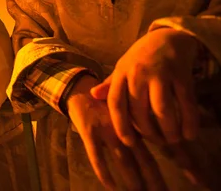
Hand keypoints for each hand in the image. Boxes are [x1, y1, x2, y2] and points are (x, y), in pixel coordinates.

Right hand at [67, 76, 166, 190]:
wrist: (78, 89)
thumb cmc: (105, 104)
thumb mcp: (128, 111)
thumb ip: (143, 126)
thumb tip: (168, 142)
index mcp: (138, 123)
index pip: (161, 144)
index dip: (177, 159)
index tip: (193, 176)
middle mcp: (126, 128)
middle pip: (144, 158)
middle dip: (154, 179)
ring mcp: (107, 131)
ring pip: (123, 160)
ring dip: (132, 179)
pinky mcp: (89, 132)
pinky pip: (96, 155)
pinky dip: (103, 171)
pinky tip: (110, 185)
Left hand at [90, 28, 200, 145]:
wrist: (166, 37)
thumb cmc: (140, 57)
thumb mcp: (122, 68)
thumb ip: (110, 84)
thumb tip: (93, 95)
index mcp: (121, 74)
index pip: (116, 103)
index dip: (120, 125)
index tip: (128, 142)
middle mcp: (137, 75)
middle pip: (139, 112)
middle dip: (149, 133)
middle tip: (158, 143)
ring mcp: (159, 74)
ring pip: (161, 110)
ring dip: (168, 131)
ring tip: (173, 140)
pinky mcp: (180, 74)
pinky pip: (185, 103)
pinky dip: (188, 121)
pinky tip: (190, 134)